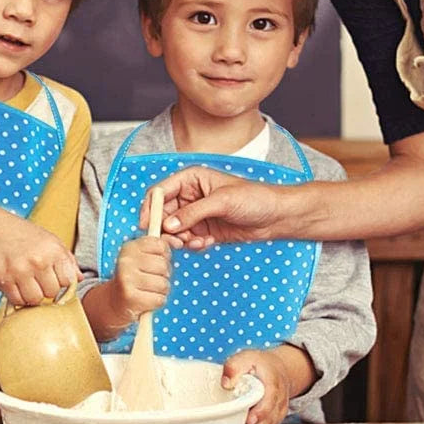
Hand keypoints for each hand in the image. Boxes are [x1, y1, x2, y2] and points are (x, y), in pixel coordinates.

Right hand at [0, 215, 78, 305]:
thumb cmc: (25, 236)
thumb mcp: (51, 241)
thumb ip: (67, 261)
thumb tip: (79, 279)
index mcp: (54, 250)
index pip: (68, 281)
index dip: (61, 281)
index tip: (54, 277)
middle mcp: (39, 261)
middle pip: (52, 293)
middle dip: (46, 289)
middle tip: (38, 279)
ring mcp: (21, 271)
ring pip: (36, 300)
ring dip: (32, 295)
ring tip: (28, 283)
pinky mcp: (5, 281)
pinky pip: (18, 301)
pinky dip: (18, 297)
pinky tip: (17, 285)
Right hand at [106, 235, 172, 325]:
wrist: (115, 302)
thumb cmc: (135, 278)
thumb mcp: (143, 257)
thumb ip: (161, 246)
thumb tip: (179, 242)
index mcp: (129, 248)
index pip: (160, 245)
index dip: (164, 256)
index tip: (156, 262)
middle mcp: (126, 261)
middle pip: (164, 266)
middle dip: (164, 275)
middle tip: (151, 279)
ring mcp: (126, 279)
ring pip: (163, 284)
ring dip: (161, 290)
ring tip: (148, 290)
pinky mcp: (130, 297)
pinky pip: (160, 299)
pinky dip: (157, 302)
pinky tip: (146, 300)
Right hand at [140, 167, 281, 248]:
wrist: (276, 216)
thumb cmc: (254, 198)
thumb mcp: (222, 202)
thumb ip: (194, 213)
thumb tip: (168, 224)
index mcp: (191, 179)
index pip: (161, 192)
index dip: (151, 208)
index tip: (147, 225)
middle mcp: (191, 196)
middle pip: (164, 213)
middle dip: (165, 229)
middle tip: (172, 242)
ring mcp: (197, 214)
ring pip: (174, 230)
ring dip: (180, 239)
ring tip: (195, 242)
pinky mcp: (204, 230)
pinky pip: (188, 239)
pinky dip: (193, 244)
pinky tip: (206, 243)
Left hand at [222, 349, 295, 423]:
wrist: (276, 369)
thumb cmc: (258, 364)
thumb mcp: (246, 358)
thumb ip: (234, 367)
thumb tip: (225, 384)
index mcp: (273, 383)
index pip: (270, 399)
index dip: (261, 411)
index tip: (250, 420)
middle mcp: (278, 399)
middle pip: (269, 418)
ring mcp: (277, 410)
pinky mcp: (273, 418)